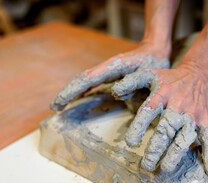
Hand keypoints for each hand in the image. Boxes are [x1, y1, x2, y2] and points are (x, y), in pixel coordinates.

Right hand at [50, 43, 169, 110]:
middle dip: (66, 92)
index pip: (87, 79)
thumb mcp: (145, 72)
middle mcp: (105, 69)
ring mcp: (106, 72)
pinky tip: (78, 98)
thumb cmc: (151, 62)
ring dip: (71, 92)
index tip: (60, 101)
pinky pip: (92, 84)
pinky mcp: (109, 76)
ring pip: (84, 81)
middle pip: (81, 80)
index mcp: (111, 67)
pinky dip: (82, 91)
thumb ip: (132, 82)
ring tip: (59, 105)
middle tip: (54, 106)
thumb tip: (114, 92)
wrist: (154, 51)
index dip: (72, 90)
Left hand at [112, 62, 207, 175]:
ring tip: (165, 168)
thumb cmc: (170, 78)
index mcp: (162, 94)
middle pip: (166, 129)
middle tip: (145, 165)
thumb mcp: (149, 74)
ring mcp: (193, 114)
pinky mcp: (204, 120)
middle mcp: (178, 105)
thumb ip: (130, 82)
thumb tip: (113, 92)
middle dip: (155, 148)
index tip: (130, 143)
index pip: (148, 111)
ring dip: (175, 154)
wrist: (198, 74)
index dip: (139, 127)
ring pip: (185, 137)